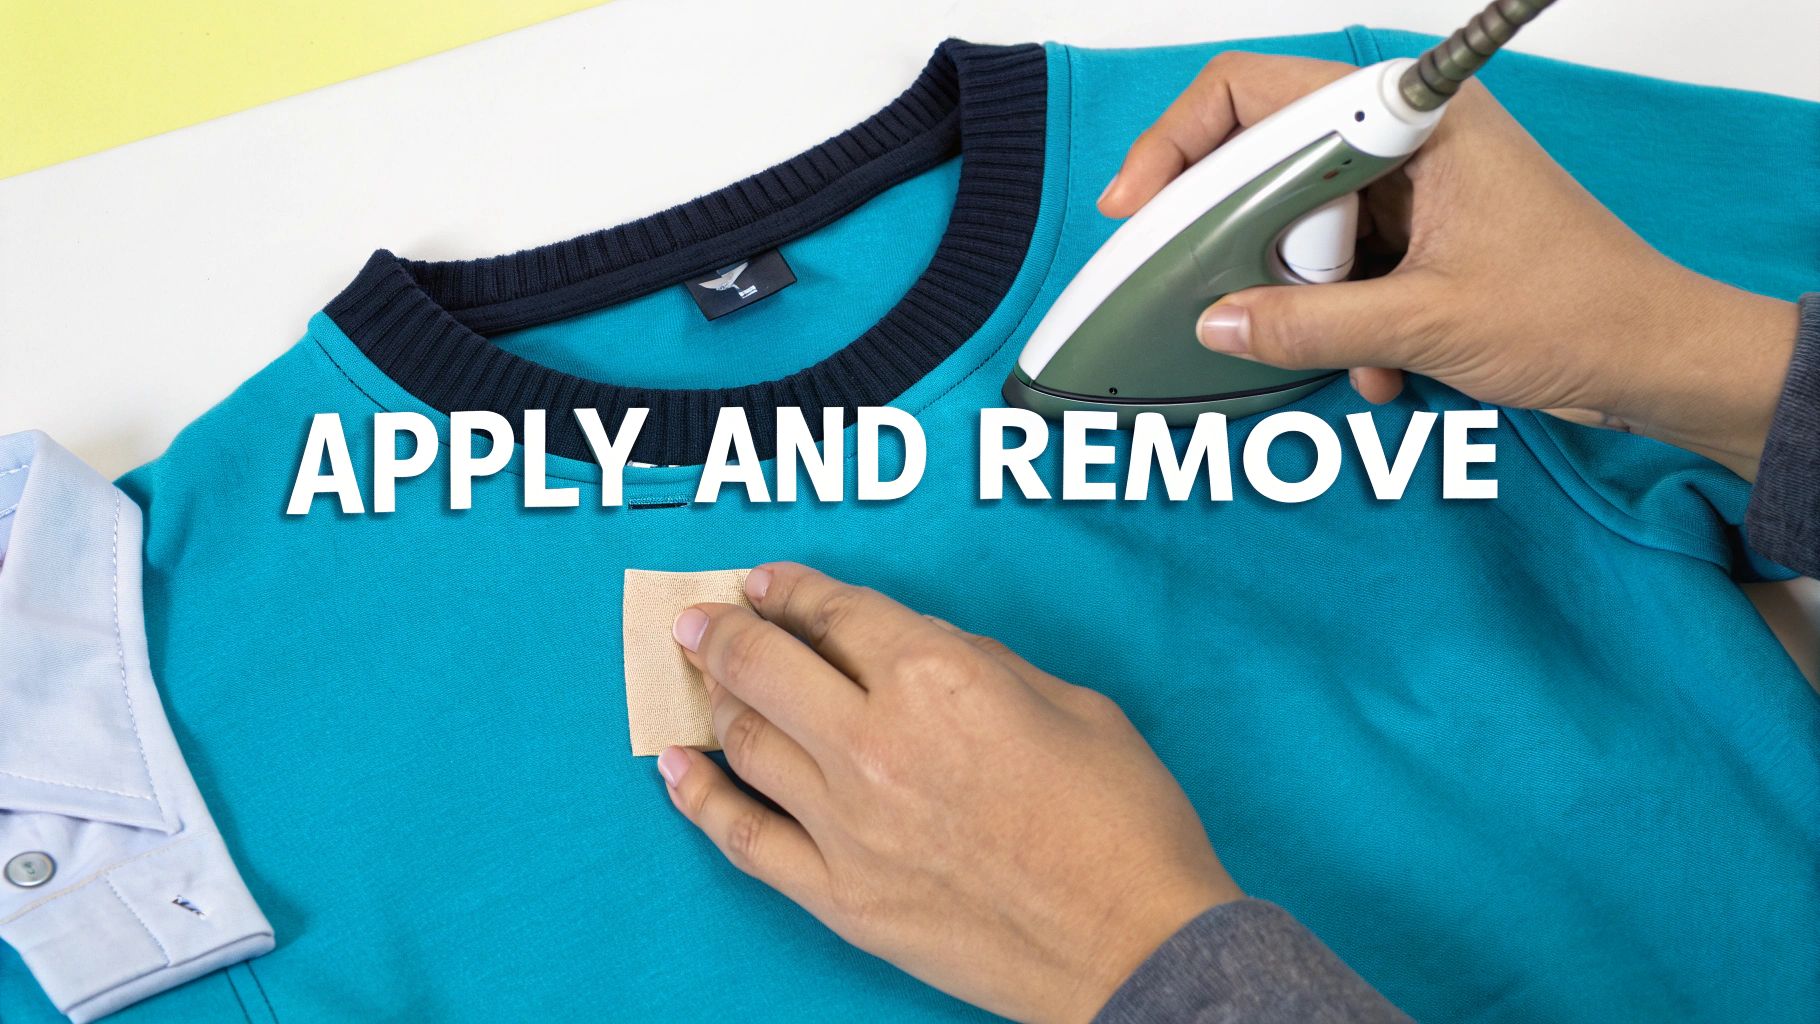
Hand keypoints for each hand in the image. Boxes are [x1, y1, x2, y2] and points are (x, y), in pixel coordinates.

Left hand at [658, 563, 1241, 1022]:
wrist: (1136, 945)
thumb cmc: (1122, 821)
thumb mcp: (1071, 702)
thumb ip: (983, 663)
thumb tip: (921, 653)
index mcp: (939, 677)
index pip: (833, 612)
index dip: (788, 589)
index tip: (761, 582)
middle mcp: (876, 742)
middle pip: (764, 667)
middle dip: (721, 633)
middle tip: (696, 620)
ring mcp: (848, 826)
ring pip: (745, 743)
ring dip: (711, 700)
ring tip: (698, 681)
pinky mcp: (841, 898)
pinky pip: (744, 839)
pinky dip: (699, 799)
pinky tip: (675, 770)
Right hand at [1100, 52, 1798, 479]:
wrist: (1652, 357)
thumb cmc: (1581, 309)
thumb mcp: (1424, 325)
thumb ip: (1309, 325)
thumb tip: (1216, 323)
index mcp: (1410, 118)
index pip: (1256, 94)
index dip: (1179, 142)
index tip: (1137, 207)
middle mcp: (1401, 138)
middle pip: (1264, 163)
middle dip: (1247, 246)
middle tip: (1222, 299)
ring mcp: (1405, 186)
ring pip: (1294, 224)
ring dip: (1302, 299)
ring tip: (1348, 349)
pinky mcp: (1411, 233)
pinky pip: (1331, 265)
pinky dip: (1337, 320)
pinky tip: (1379, 365)